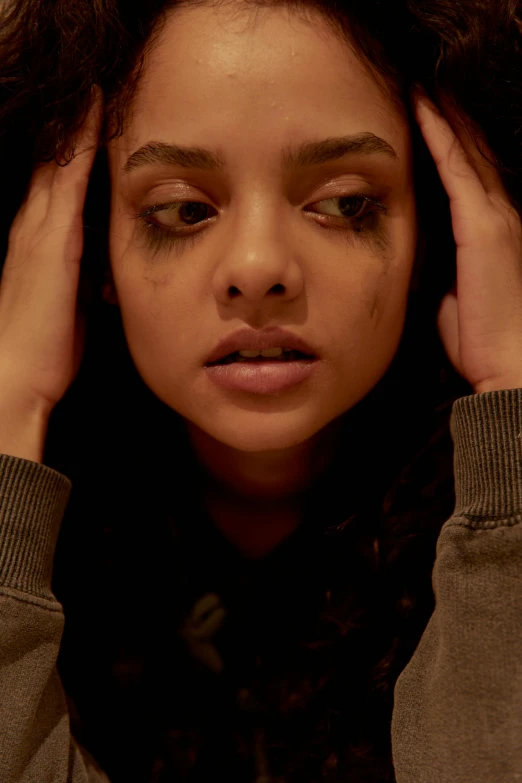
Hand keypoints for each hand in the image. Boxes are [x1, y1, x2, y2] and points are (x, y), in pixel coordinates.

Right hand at [0, 87, 102, 416]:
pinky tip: (96, 113)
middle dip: (74, 132)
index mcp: (41, 245)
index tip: (94, 127)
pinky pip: (69, 177)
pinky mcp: (54, 238)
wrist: (15, 374)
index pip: (57, 188)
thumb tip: (107, 275)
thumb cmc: (44, 349)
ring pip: (60, 163)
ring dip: (78, 127)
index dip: (74, 157)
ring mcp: (41, 229)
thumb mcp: (69, 306)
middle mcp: (35, 227)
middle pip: (56, 166)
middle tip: (98, 93)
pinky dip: (82, 144)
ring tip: (98, 91)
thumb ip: (85, 281)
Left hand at [411, 87, 521, 393]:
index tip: (425, 119)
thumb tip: (418, 254)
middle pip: (470, 155)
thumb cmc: (478, 338)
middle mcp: (496, 216)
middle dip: (447, 122)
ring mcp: (492, 217)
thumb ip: (441, 266)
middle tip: (422, 90)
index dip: (449, 145)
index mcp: (487, 233)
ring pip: (466, 152)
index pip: (468, 177)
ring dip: (443, 118)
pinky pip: (456, 169)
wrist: (503, 364)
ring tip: (419, 88)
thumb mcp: (452, 293)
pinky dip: (440, 136)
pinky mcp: (481, 226)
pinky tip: (422, 109)